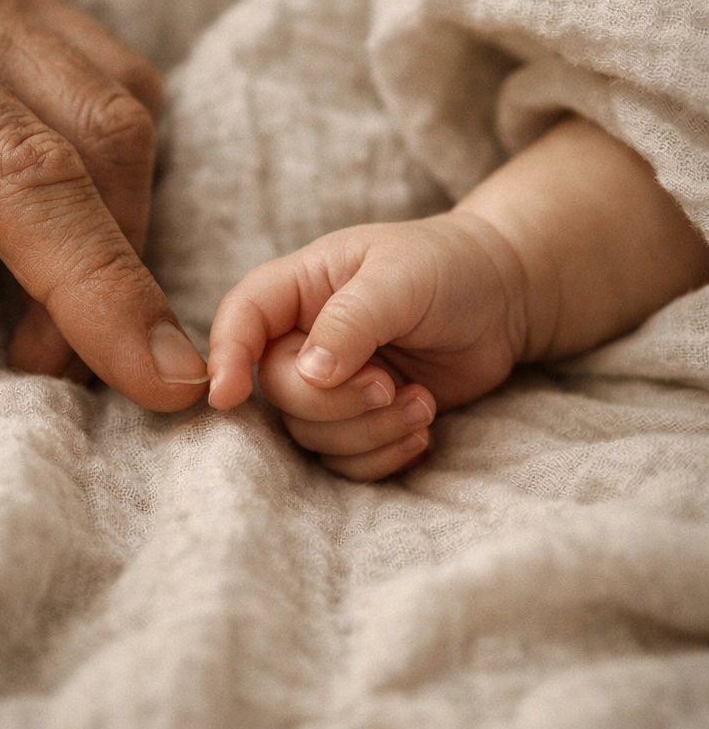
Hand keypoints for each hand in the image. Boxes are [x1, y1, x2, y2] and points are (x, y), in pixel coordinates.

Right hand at [207, 213, 526, 479]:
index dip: (225, 355)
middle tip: (392, 386)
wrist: (503, 296)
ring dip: (370, 431)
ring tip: (421, 403)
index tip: (228, 397)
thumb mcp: (399, 277)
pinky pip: (345, 462)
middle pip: (277, 390)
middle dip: (336, 402)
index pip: (241, 317)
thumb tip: (311, 373)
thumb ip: (351, 320)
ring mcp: (330, 384)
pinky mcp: (360, 421)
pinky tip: (423, 429)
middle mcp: (302, 338)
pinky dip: (382, 457)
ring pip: (310, 434)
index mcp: (298, 288)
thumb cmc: (446, 267)